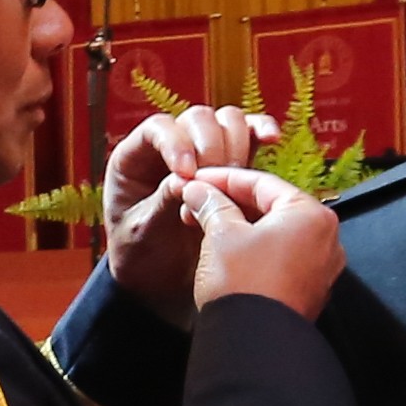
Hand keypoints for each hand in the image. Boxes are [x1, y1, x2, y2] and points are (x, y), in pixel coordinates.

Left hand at [103, 104, 280, 327]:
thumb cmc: (142, 259)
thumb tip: (184, 179)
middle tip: (216, 184)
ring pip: (225, 122)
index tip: (187, 174)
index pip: (159, 128)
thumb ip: (161, 204)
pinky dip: (259, 132)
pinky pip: (248, 135)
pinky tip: (270, 140)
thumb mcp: (143, 235)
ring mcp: (202, 152)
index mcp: (135, 159)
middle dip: (210, 147)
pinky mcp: (230, 164)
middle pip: (197, 119)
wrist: (161, 285)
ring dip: (236, 145)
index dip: (175, 143)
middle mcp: (169, 147)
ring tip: (236, 181)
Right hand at [186, 168, 341, 319]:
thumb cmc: (244, 286)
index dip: (223, 178)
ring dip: (239, 227)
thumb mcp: (221, 234)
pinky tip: (225, 251)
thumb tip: (198, 191)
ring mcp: (320, 268)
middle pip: (271, 208)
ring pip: (274, 234)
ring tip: (206, 225)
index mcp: (311, 215)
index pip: (262, 183)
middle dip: (230, 204)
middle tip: (198, 202)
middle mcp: (325, 239)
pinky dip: (254, 250)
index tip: (199, 180)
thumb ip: (211, 205)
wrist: (253, 345)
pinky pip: (280, 258)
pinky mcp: (308, 291)